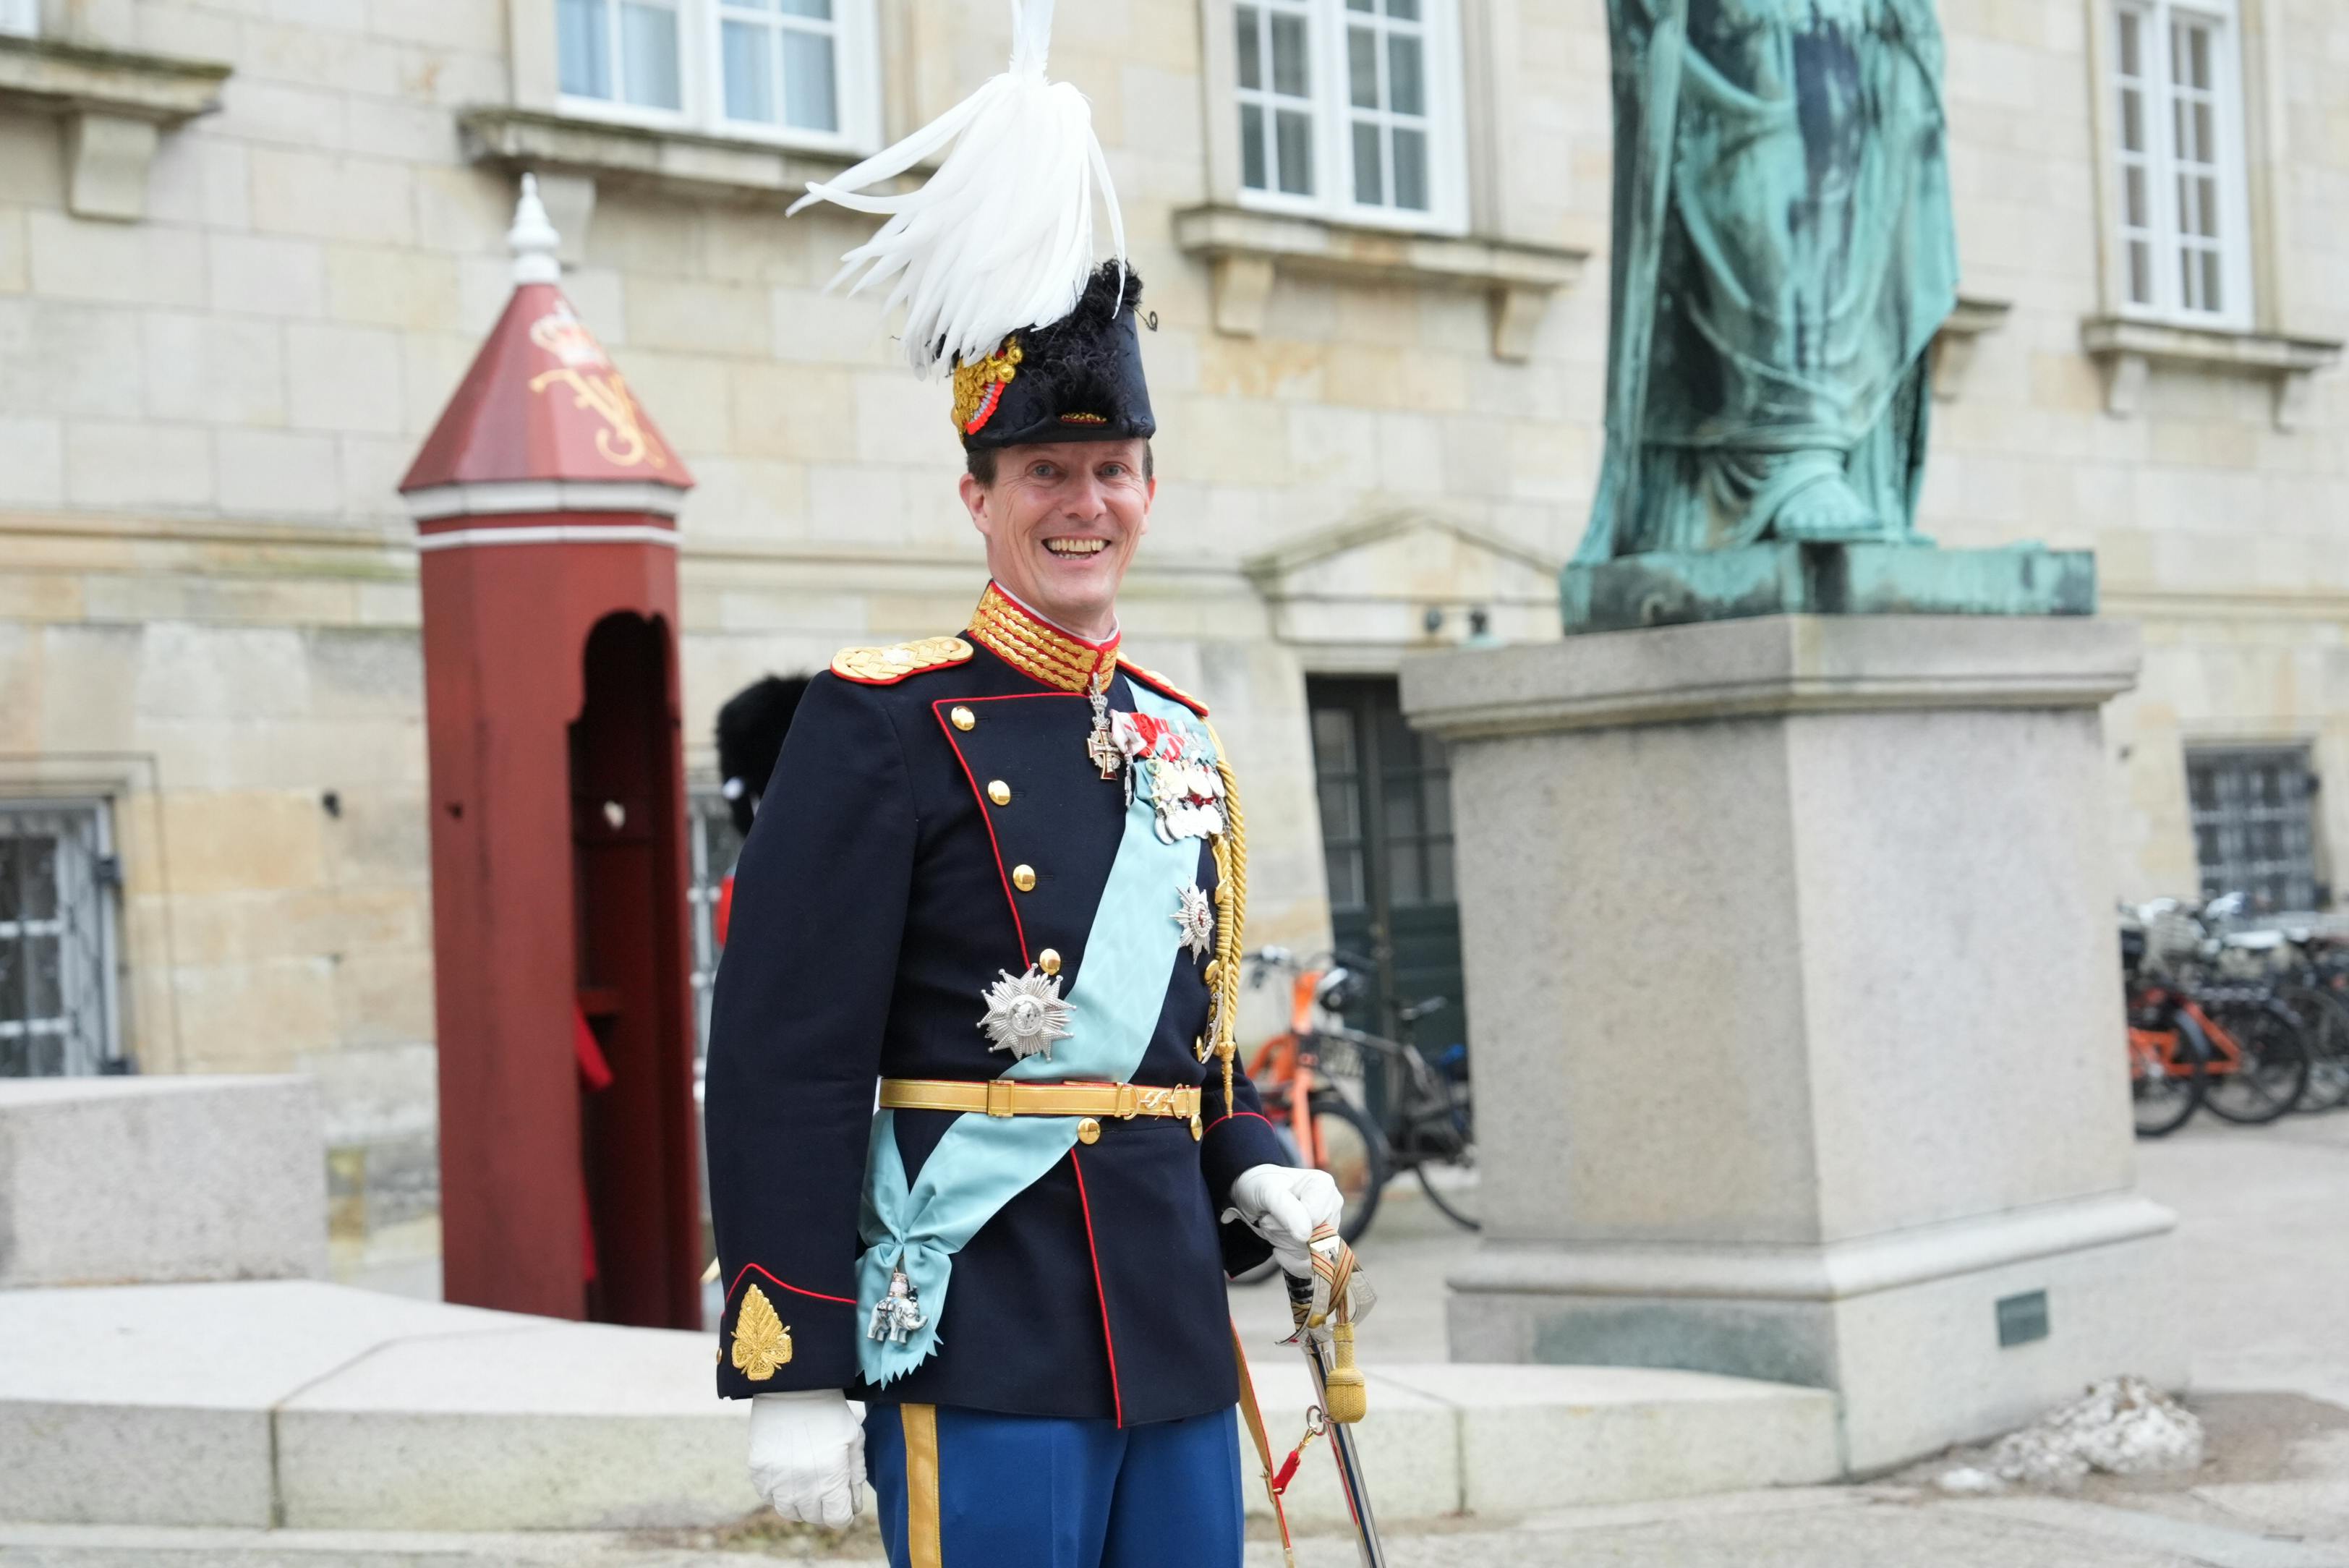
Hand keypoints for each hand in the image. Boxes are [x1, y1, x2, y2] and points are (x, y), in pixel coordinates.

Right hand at [747, 1389, 864, 1527]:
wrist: (793, 1387)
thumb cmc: (829, 1412)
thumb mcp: (853, 1439)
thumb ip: (855, 1476)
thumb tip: (853, 1507)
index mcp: (830, 1478)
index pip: (838, 1520)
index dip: (844, 1512)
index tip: (843, 1500)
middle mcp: (802, 1486)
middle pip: (814, 1518)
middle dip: (824, 1506)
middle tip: (825, 1484)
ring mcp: (777, 1481)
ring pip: (790, 1512)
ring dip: (800, 1503)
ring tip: (806, 1480)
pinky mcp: (758, 1472)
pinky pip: (769, 1497)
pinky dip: (779, 1491)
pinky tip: (787, 1472)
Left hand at [1227, 1163, 1343, 1276]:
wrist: (1256, 1198)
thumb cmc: (1261, 1187)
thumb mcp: (1266, 1192)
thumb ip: (1286, 1210)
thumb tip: (1306, 1236)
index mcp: (1324, 1186)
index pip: (1313, 1220)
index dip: (1288, 1222)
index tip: (1273, 1209)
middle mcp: (1333, 1206)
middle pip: (1313, 1240)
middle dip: (1283, 1235)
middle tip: (1270, 1218)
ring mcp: (1331, 1227)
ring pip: (1310, 1255)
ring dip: (1284, 1245)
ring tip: (1275, 1227)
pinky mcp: (1325, 1246)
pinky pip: (1309, 1266)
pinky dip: (1289, 1259)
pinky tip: (1279, 1246)